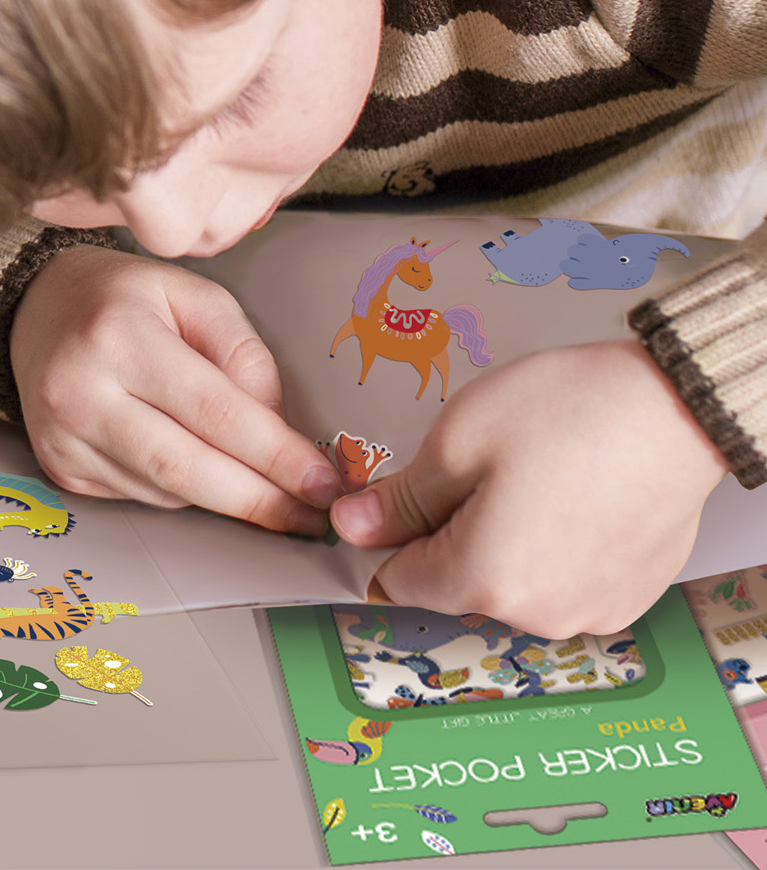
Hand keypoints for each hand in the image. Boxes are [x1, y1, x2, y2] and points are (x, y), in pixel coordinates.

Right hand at [10, 244, 341, 535]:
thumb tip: (277, 430)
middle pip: (188, 469)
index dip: (277, 456)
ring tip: (266, 489)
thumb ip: (244, 355)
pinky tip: (194, 465)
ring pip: (167, 492)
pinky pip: (141, 497)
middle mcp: (81, 390)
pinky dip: (181, 490)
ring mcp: (64, 436)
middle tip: (312, 514)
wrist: (34, 308)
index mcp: (119, 335)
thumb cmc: (123, 298)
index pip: (215, 412)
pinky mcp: (60, 467)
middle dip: (260, 499)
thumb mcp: (193, 295)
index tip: (326, 482)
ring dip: (224, 497)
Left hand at [330, 340, 726, 635]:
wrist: (675, 410)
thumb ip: (401, 499)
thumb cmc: (566, 415)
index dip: (387, 533)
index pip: (399, 580)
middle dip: (449, 530)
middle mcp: (539, 616)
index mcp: (486, 581)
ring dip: (504, 539)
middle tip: (478, 466)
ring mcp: (590, 611)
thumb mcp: (456, 443)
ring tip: (532, 474)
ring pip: (511, 582)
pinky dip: (553, 545)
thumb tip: (352, 527)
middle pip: (457, 582)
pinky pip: (562, 580)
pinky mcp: (627, 596)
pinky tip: (569, 493)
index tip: (399, 494)